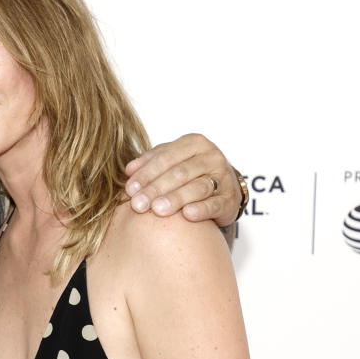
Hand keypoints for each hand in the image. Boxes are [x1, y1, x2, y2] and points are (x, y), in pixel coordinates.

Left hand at [125, 134, 240, 226]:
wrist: (223, 187)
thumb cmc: (191, 173)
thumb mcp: (171, 161)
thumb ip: (150, 162)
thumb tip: (129, 170)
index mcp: (194, 143)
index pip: (166, 157)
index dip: (146, 173)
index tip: (130, 189)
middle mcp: (211, 157)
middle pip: (180, 173)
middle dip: (156, 189)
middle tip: (138, 204)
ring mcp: (223, 178)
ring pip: (197, 188)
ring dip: (175, 199)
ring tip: (157, 210)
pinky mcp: (230, 199)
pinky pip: (215, 204)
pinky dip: (201, 209)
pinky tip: (187, 215)